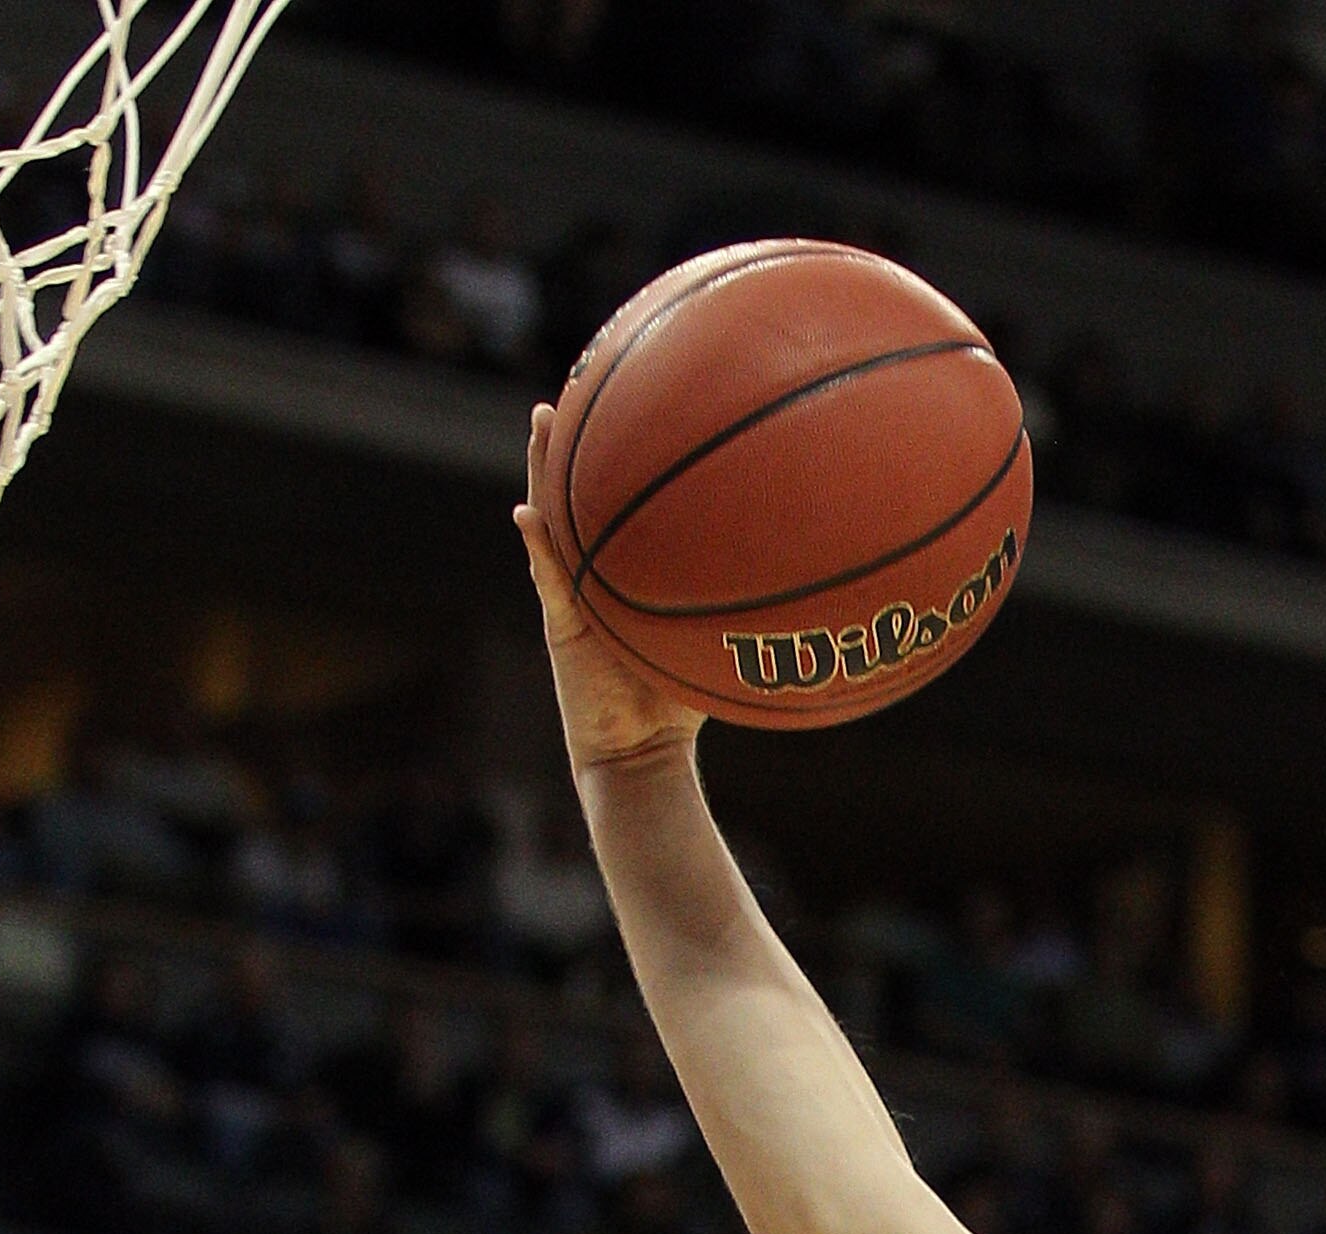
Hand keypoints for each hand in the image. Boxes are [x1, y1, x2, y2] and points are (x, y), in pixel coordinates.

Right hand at [516, 408, 706, 776]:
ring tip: (545, 421)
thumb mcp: (711, 642)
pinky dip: (537, 546)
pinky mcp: (561, 625)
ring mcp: (572, 595)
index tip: (630, 401)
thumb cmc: (679, 702)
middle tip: (578, 386)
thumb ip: (740, 608)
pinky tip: (524, 514)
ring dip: (545, 470)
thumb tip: (801, 573)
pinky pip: (546, 578)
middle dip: (577, 442)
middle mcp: (593, 575)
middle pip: (580, 495)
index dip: (620, 457)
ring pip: (554, 519)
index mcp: (623, 573)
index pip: (620, 505)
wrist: (641, 755)